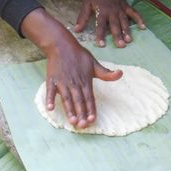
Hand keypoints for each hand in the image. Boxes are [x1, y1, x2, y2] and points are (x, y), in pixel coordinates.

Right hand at [21, 8, 121, 127]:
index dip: (91, 109)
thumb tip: (121, 74)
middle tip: (82, 125)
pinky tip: (50, 108)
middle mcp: (74, 83)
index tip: (92, 120)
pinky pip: (50, 91)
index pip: (89, 98)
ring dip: (69, 110)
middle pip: (78, 101)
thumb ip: (106, 73)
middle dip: (81, 114)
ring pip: (66, 98)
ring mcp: (62, 82)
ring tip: (71, 121)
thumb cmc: (79, 55)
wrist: (61, 45)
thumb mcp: (94, 63)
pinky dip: (50, 99)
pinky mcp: (52, 79)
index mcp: (85, 81)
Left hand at [75, 0, 145, 47]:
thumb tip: (77, 30)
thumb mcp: (86, 4)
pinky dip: (139, 19)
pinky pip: (134, 13)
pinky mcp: (126, 6)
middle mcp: (112, 11)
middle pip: (115, 25)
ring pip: (124, 21)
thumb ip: (82, 18)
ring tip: (129, 40)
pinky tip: (143, 27)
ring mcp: (120, 8)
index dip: (100, 35)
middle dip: (118, 35)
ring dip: (127, 31)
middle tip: (120, 46)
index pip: (100, 25)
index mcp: (101, 11)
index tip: (101, 45)